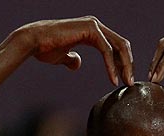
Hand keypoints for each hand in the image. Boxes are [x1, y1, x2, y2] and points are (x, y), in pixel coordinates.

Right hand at [18, 16, 133, 85]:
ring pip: (118, 46)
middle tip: (130, 82)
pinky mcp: (90, 29)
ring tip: (125, 82)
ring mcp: (94, 25)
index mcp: (92, 31)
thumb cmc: (45, 49)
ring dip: (124, 66)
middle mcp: (95, 25)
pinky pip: (107, 50)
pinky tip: (113, 79)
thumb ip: (73, 59)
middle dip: (127, 65)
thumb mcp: (63, 56)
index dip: (122, 62)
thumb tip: (77, 64)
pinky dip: (112, 65)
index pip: (115, 46)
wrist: (33, 42)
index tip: (123, 79)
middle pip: (121, 45)